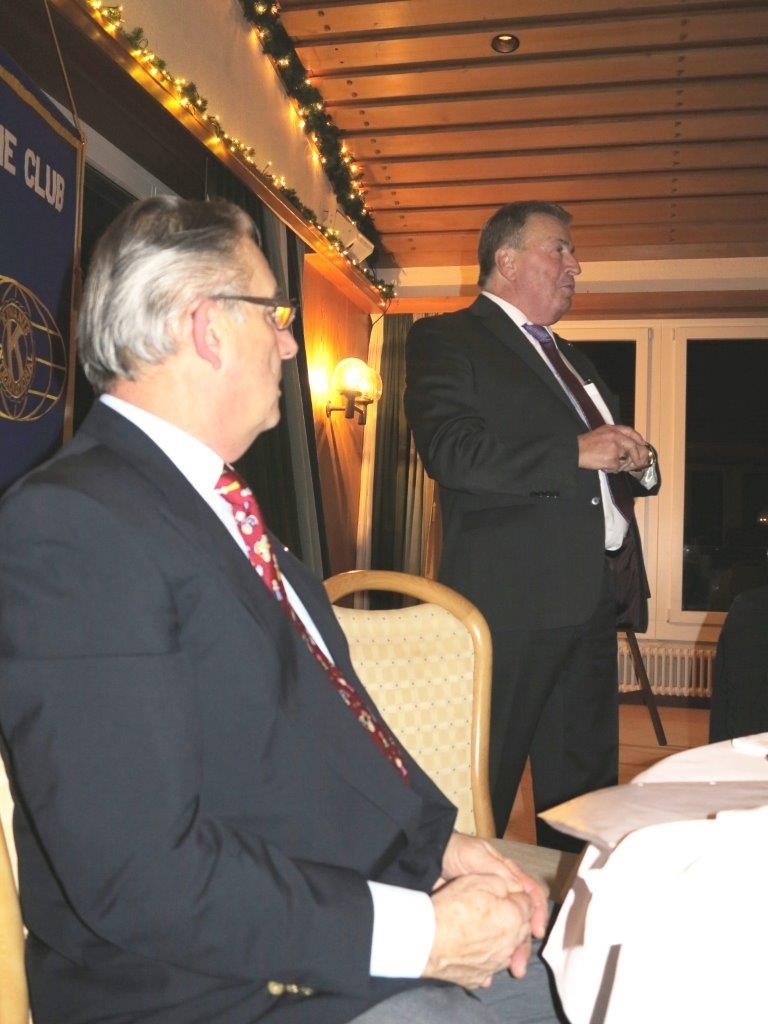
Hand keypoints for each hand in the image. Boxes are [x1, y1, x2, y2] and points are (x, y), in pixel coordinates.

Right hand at [425, 874, 532, 988]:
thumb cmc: (451, 908)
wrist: (426, 941)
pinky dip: (486, 957)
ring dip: (502, 938)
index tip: (504, 893)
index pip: (527, 903)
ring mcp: (495, 964)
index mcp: (514, 917)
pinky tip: (474, 948)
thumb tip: (510, 889)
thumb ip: (501, 883)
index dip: (516, 895)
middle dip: (513, 917)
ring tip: (484, 929)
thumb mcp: (476, 880)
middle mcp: (510, 944)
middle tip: (495, 909)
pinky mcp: (480, 976)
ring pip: (508, 948)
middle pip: (521, 928)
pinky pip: (490, 966)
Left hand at [439, 833, 547, 972]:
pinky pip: (487, 939)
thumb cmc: (455, 851)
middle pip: (520, 921)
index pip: (531, 895)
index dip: (537, 912)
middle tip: (520, 963)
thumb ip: (498, 871)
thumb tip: (520, 891)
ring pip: (506, 933)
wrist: (427, 859)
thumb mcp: (477, 856)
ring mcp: (489, 909)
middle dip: (523, 941)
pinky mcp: (475, 921)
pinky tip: (488, 971)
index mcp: (508, 876)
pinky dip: (490, 955)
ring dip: (510, 952)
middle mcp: (503, 894)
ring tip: (510, 969)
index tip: (536, 931)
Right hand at [578, 424, 651, 472]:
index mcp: (612, 429)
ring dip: (620, 464)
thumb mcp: (600, 433)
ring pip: (625, 458)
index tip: (642, 444)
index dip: (638, 439)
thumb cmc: (585, 444)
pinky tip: (603, 465)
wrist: (576, 451)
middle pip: (632, 446)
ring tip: (609, 463)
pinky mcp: (612, 459)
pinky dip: (612, 468)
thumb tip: (626, 446)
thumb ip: (614, 436)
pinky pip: (617, 466)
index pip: (630, 432)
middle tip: (638, 462)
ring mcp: (614, 448)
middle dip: (637, 455)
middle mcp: (615, 436)